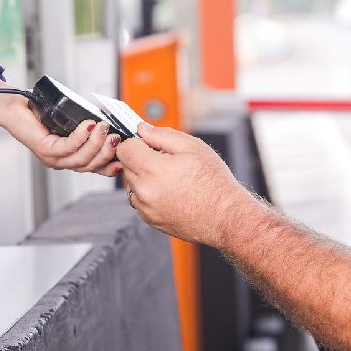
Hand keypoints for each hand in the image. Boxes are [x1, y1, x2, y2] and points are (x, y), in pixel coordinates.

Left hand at [0, 98, 121, 174]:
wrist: (14, 106)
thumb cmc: (40, 111)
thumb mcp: (70, 120)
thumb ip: (88, 126)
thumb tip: (110, 123)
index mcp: (69, 158)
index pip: (94, 168)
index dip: (110, 166)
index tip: (124, 158)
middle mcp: (61, 162)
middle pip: (91, 165)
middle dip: (107, 152)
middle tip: (117, 135)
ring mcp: (52, 158)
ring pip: (81, 158)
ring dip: (96, 143)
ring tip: (104, 127)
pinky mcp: (44, 149)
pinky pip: (67, 147)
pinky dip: (81, 137)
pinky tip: (88, 125)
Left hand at [116, 123, 256, 244]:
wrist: (225, 216)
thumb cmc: (214, 183)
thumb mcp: (192, 147)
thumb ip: (162, 134)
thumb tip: (142, 129)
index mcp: (152, 169)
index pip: (124, 148)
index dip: (137, 142)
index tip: (149, 144)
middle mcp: (144, 191)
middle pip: (126, 166)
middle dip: (141, 159)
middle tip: (167, 161)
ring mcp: (146, 208)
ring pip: (132, 184)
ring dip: (144, 177)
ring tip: (170, 178)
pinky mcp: (150, 220)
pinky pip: (140, 200)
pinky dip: (149, 194)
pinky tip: (171, 192)